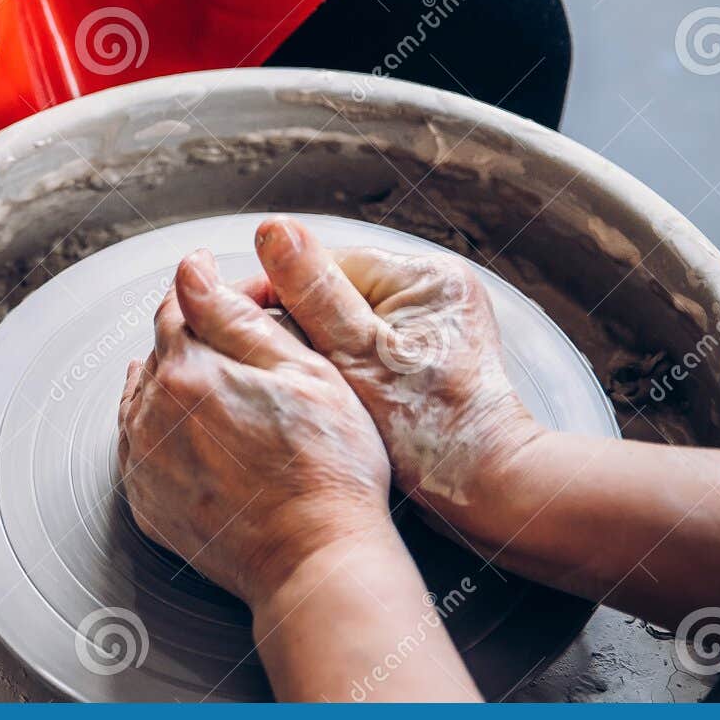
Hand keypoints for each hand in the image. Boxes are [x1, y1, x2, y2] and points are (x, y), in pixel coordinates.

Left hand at [117, 249, 393, 608]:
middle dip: (198, 338)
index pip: (181, 304)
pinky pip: (139, 446)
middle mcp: (151, 412)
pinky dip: (161, 429)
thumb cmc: (326, 469)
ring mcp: (143, 460)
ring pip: (144, 396)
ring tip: (225, 391)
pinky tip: (198, 432)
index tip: (241, 297)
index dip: (216, 293)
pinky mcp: (145, 500)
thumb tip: (192, 269)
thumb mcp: (303, 371)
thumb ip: (237, 315)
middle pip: (161, 350)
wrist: (314, 560)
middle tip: (248, 350)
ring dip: (175, 383)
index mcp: (187, 370)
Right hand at [250, 216, 542, 524]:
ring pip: (342, 316)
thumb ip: (314, 293)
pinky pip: (362, 341)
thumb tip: (274, 229)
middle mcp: (431, 287)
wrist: (490, 490)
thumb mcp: (359, 358)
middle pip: (331, 288)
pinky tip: (317, 386)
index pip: (321, 262)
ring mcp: (430, 319)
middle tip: (252, 353)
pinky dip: (336, 360)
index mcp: (421, 275)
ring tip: (280, 372)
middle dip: (292, 319)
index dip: (271, 289)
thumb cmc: (435, 433)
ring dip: (310, 341)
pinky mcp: (424, 350)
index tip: (228, 317)